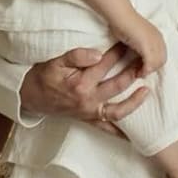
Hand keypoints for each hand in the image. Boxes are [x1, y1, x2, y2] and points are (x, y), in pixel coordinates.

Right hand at [20, 44, 148, 129]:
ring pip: (118, 110)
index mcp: (81, 83)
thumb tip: (98, 54)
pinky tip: (134, 134)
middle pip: (117, 85)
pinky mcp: (88, 120)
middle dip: (132, 72)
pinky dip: (121, 132)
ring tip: (147, 91)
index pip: (105, 64)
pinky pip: (107, 129)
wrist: (31, 97)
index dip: (117, 52)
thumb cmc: (44, 77)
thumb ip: (77, 56)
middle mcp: (88, 100)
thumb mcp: (55, 62)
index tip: (128, 44)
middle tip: (144, 62)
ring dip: (134, 102)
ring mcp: (89, 112)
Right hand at [118, 14, 166, 76]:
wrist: (121, 17)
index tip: (143, 68)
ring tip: (138, 73)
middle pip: (162, 60)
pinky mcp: (147, 46)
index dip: (154, 64)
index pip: (162, 55)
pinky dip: (145, 70)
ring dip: (148, 71)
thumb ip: (142, 46)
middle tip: (140, 73)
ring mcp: (154, 42)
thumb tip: (140, 59)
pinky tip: (138, 73)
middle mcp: (159, 39)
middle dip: (152, 69)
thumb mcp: (137, 37)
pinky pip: (150, 64)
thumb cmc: (124, 24)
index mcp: (158, 36)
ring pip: (157, 64)